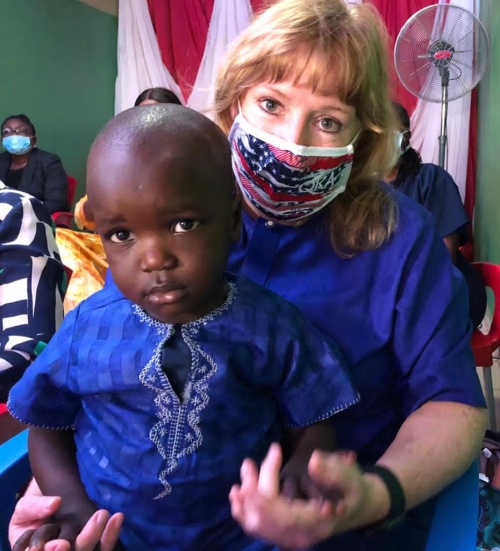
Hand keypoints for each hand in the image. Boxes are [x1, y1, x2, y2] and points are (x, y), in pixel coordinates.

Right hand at [10, 493, 123, 550]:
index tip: (61, 544)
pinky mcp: (93, 548)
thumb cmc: (33, 512)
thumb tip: (55, 503)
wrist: (49, 505)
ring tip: (103, 514)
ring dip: (102, 538)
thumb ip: (33, 508)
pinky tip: (117, 518)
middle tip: (96, 519)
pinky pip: (104, 548)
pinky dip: (111, 535)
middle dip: (84, 542)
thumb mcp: (25, 509)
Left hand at [230, 443, 366, 549]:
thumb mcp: (352, 477)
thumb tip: (313, 461)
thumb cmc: (354, 488)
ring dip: (245, 497)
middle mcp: (300, 535)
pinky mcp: (283, 530)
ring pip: (258, 523)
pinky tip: (237, 491)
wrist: (359, 505)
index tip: (249, 483)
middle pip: (266, 520)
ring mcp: (290, 536)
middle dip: (252, 491)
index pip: (283, 517)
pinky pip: (258, 525)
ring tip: (246, 467)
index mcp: (316, 524)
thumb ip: (335, 470)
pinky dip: (244, 509)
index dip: (263, 501)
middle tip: (249, 462)